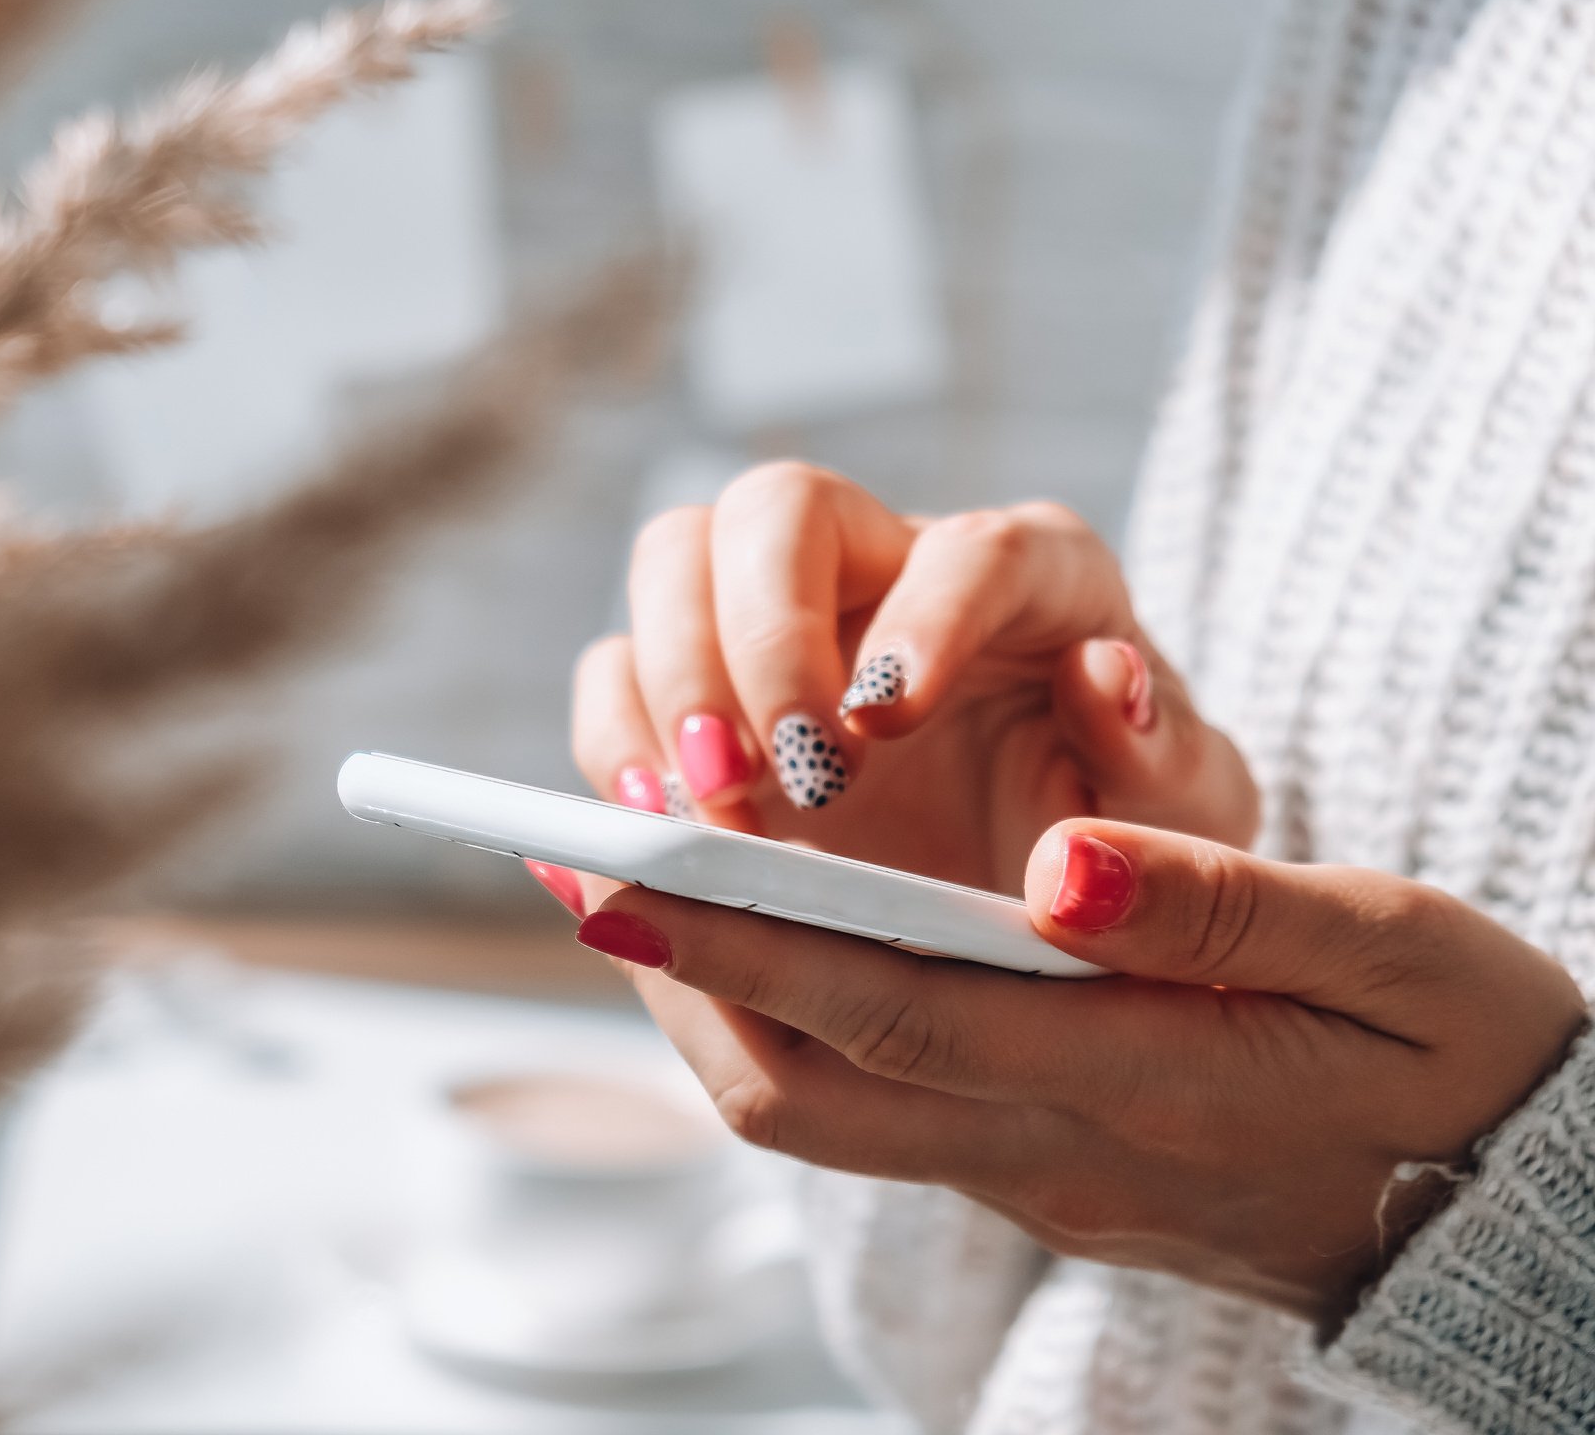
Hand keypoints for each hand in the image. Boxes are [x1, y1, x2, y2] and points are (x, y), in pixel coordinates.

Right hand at [563, 464, 1257, 899]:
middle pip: (781, 509)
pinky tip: (654, 826)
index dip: (925, 618)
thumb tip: (1106, 674)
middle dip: (764, 633)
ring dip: (673, 681)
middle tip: (785, 771)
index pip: (972, 548)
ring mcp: (777, 623)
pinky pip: (616, 675)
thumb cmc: (1126, 840)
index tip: (891, 720)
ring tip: (707, 808)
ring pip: (675, 562)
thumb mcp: (1185, 821)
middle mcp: (888, 567)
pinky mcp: (699, 699)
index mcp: (1032, 577)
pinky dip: (616, 742)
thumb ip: (1168, 757)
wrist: (1040, 899)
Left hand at [570, 821, 1588, 1319]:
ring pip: (807, 1109)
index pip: (898, 1010)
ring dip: (698, 998)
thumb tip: (1055, 859)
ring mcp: (1024, 1169)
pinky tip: (730, 941)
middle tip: (571, 860)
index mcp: (1136, 1082)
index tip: (626, 871)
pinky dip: (764, 1017)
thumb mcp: (1392, 948)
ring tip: (615, 885)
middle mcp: (1049, 1146)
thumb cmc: (1459, 1054)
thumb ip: (1220, 901)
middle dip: (675, 975)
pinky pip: (849, 1102)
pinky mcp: (1021, 1160)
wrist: (1495, 1207)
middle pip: (806, 1085)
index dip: (748, 943)